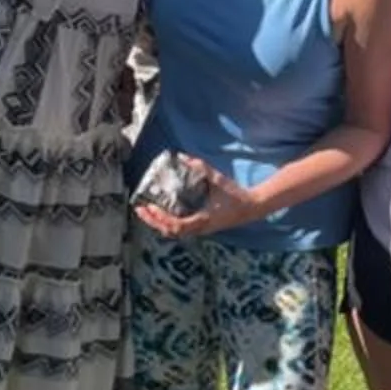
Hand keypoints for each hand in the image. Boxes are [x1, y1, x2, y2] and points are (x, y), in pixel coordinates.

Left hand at [135, 164, 258, 239]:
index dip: (161, 218)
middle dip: (152, 221)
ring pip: (173, 233)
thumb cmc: (235, 195)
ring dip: (158, 223)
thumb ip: (200, 167)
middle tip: (139, 209)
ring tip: (147, 211)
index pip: (176, 225)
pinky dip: (167, 223)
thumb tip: (181, 156)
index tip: (150, 207)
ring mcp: (200, 230)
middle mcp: (199, 229)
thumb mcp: (218, 179)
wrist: (251, 208)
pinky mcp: (201, 228)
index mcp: (202, 220)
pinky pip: (179, 230)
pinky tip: (162, 212)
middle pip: (169, 232)